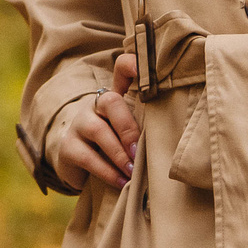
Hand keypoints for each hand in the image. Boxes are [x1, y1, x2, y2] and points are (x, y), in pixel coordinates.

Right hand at [50, 51, 141, 189]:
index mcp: (116, 96)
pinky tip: (121, 181)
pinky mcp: (68, 147)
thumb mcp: (133, 133)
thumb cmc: (117, 146)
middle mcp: (95, 105)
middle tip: (139, 150)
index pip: (122, 69)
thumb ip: (150, 126)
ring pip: (98, 130)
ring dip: (119, 153)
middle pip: (110, 100)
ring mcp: (79, 124)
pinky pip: (88, 156)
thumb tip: (180, 132)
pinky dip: (107, 171)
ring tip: (133, 170)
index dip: (133, 65)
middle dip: (128, 127)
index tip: (144, 71)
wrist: (79, 166)